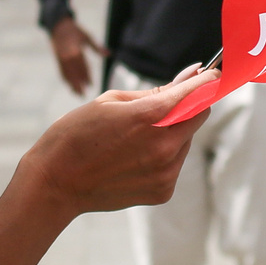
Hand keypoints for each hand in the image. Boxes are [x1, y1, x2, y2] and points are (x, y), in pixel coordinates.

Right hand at [0, 66, 216, 264]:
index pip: (197, 93)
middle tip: (162, 104)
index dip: (206, 81)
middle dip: (187, 106)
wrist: (54, 184)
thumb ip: (154, 91)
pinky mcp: (163, 191)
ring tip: (133, 138)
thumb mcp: (110, 101)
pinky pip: (175, 163)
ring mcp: (166, 172)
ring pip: (186, 140)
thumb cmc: (75, 135)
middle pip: (199, 116)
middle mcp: (165, 146)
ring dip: (172, 132)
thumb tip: (189, 79)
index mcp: (151, 117)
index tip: (211, 73)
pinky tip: (132, 158)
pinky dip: (163, 156)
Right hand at [49, 16, 105, 96]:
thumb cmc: (76, 31)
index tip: (90, 85)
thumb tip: (109, 54)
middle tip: (84, 94)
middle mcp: (68, 56)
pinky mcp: (57, 60)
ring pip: (67, 75)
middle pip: (74, 73)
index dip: (86, 77)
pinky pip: (62, 72)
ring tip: (78, 94)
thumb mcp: (87, 37)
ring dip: (72, 85)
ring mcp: (61, 59)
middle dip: (79, 84)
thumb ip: (97, 47)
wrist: (58, 26)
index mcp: (77, 51)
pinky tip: (70, 86)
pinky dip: (66, 80)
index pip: (83, 67)